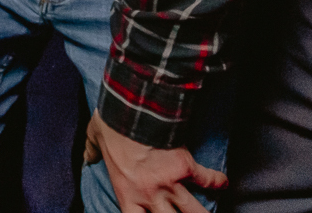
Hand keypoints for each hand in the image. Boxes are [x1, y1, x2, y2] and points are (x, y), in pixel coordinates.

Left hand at [83, 111, 226, 212]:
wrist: (131, 109)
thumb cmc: (111, 125)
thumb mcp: (95, 139)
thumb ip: (92, 152)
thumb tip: (87, 156)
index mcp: (127, 193)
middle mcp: (151, 195)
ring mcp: (170, 184)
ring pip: (193, 211)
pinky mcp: (186, 167)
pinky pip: (207, 179)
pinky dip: (217, 181)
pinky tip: (224, 183)